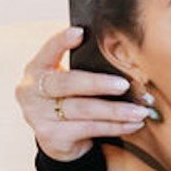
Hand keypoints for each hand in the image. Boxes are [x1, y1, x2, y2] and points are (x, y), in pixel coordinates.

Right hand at [15, 25, 151, 164]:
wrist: (56, 138)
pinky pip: (89, 128)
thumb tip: (120, 57)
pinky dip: (115, 126)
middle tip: (124, 85)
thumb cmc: (69, 99)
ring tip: (139, 111)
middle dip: (98, 83)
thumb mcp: (67, 81)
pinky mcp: (51, 136)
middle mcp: (31, 91)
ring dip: (115, 111)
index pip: (48, 50)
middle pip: (67, 83)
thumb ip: (81, 68)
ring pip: (82, 109)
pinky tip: (132, 124)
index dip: (62, 41)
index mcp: (36, 69)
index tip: (81, 32)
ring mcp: (38, 115)